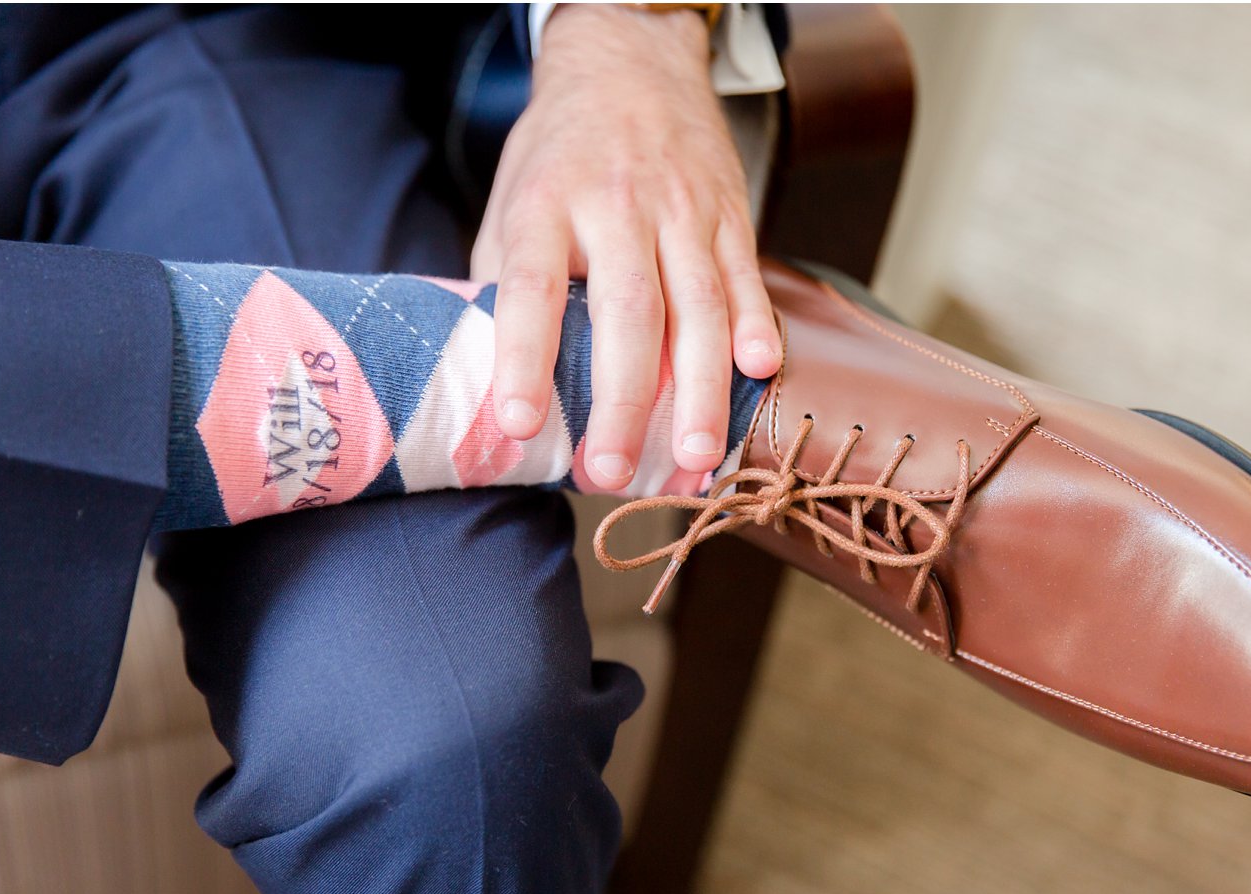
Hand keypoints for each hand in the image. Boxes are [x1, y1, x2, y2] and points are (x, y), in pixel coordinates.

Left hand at [469, 4, 781, 489]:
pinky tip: (758, 373)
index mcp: (546, 206)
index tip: (520, 425)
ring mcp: (682, 210)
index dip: (525, 360)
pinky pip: (746, 275)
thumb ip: (504, 284)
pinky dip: (755, 325)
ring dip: (700, 389)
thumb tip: (493, 378)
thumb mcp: (510, 202)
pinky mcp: (729, 215)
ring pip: (698, 306)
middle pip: (626, 312)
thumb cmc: (559, 156)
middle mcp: (617, 206)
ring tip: (695, 458)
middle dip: (624, 401)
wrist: (630, 65)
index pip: (532, 288)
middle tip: (614, 472)